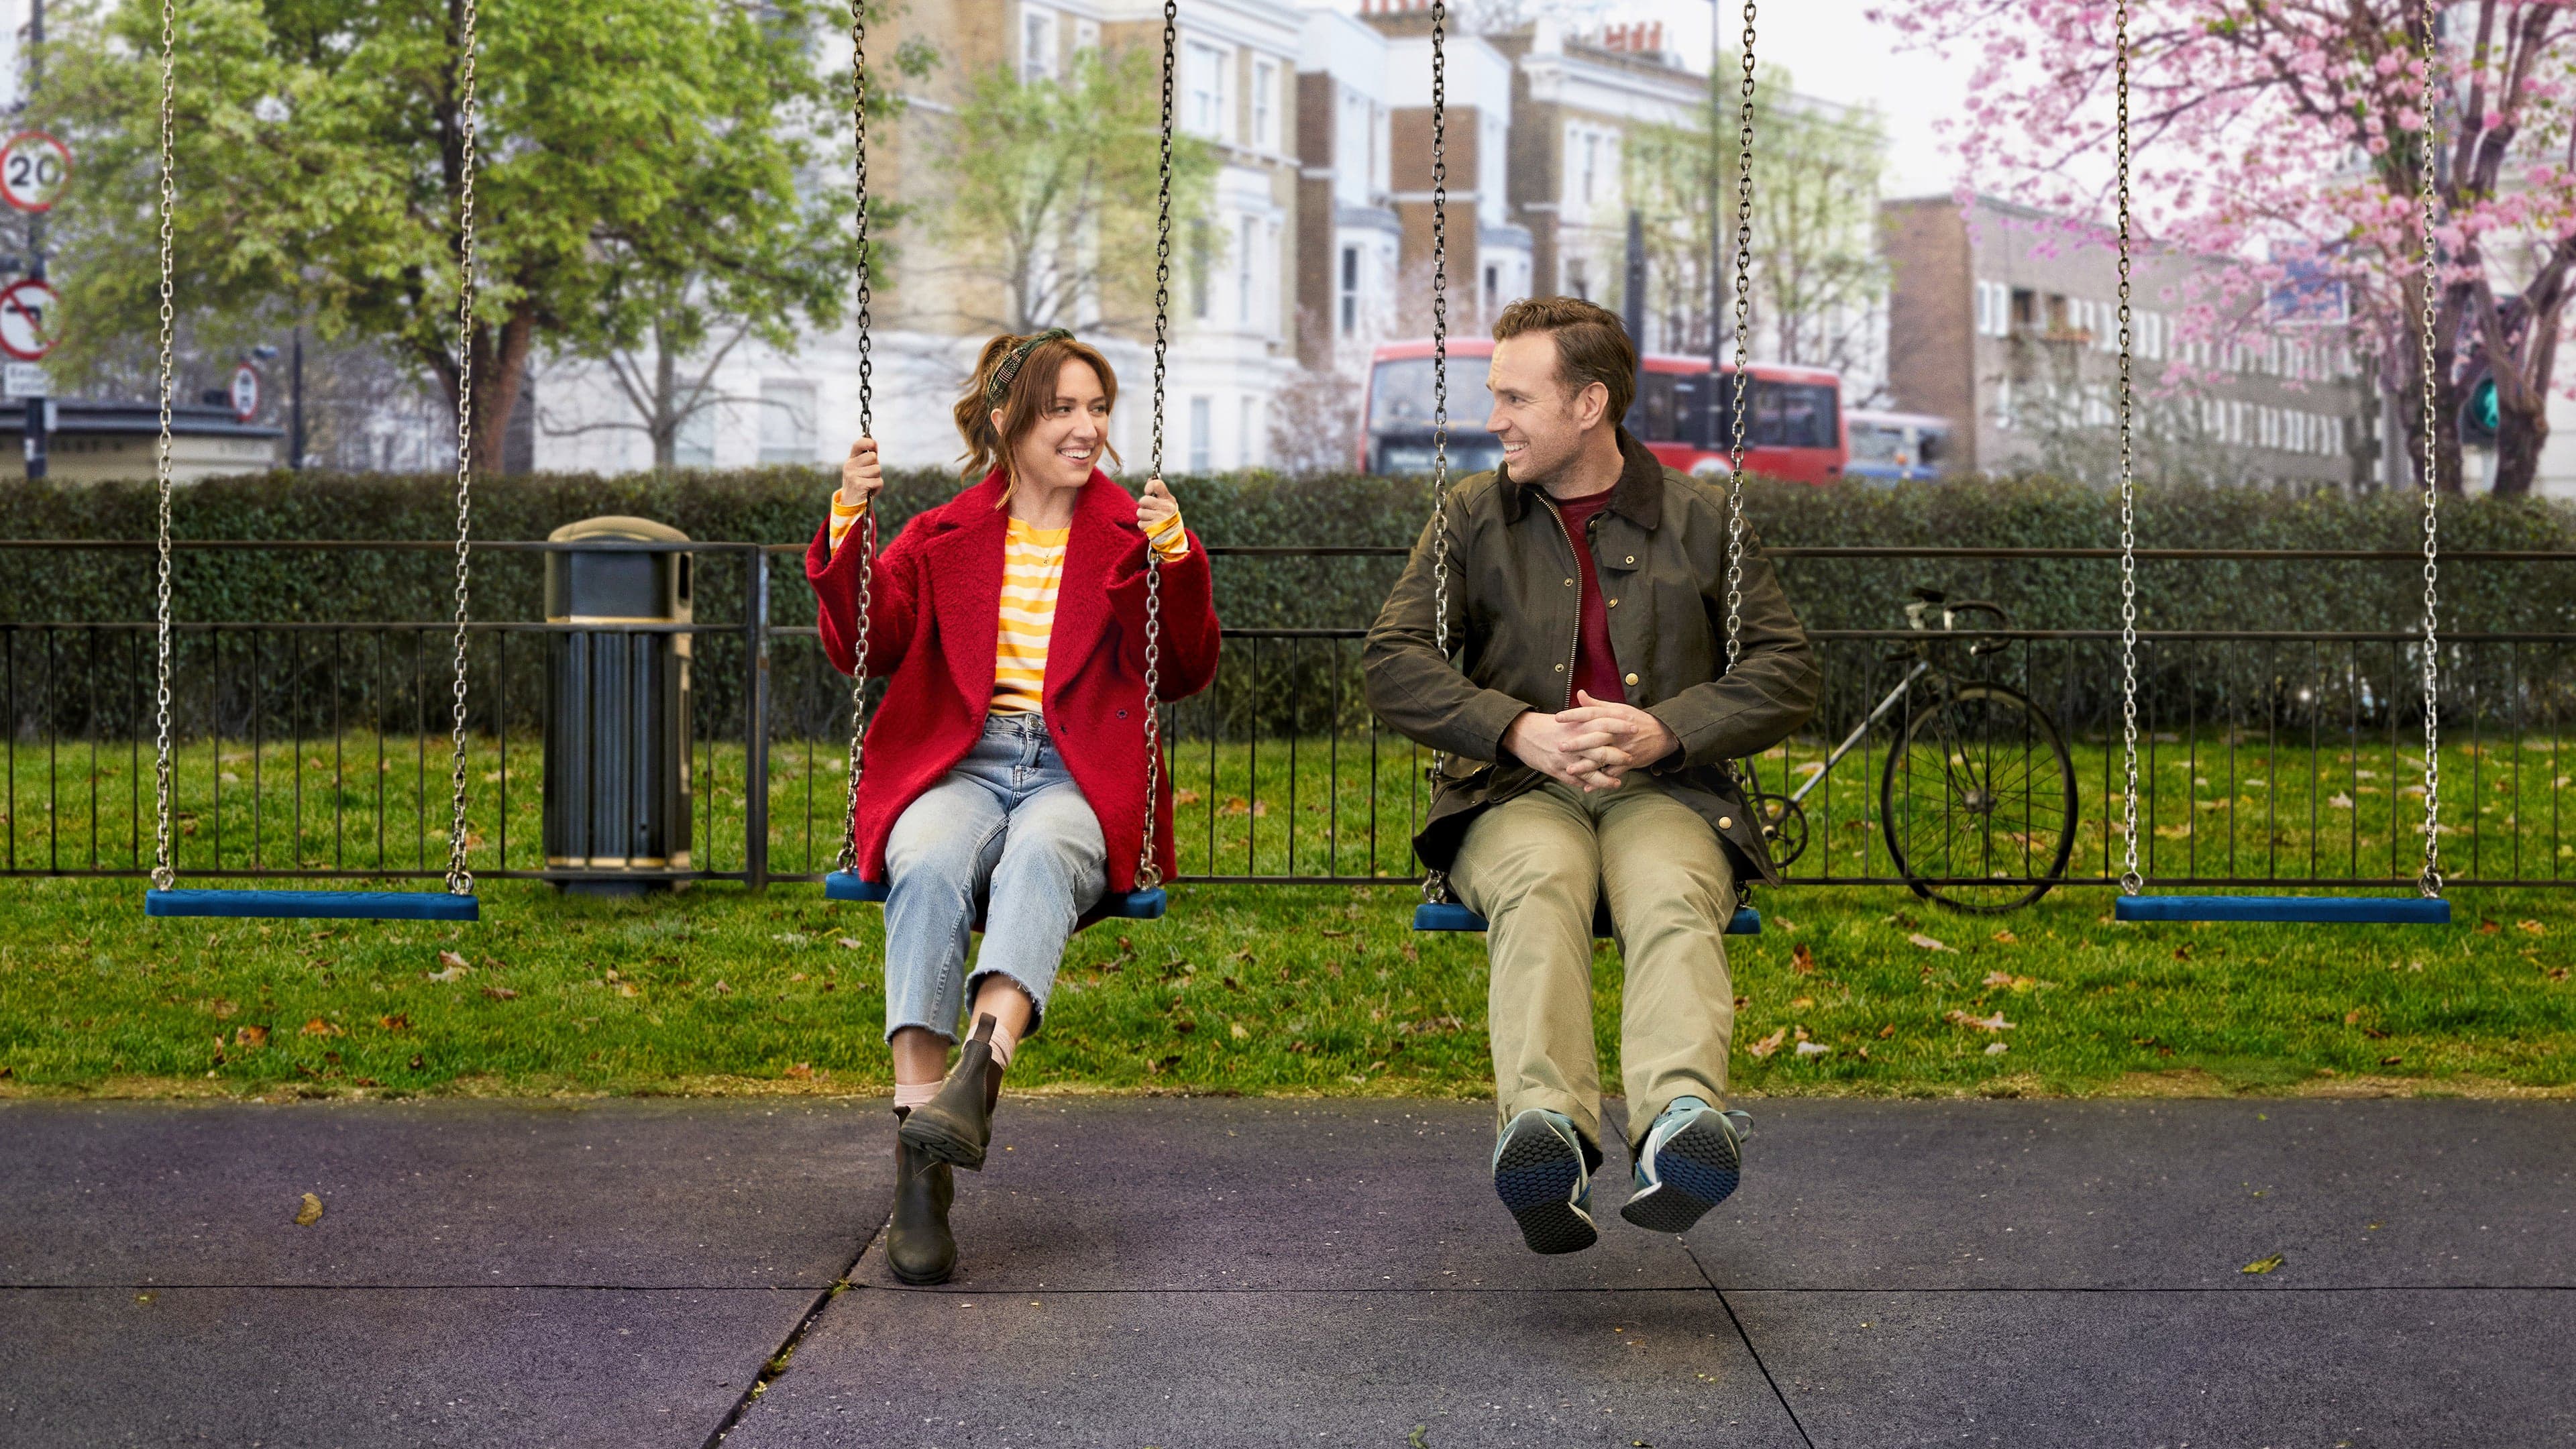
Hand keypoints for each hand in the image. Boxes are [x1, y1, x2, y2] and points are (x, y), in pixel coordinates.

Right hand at [837, 437, 881, 509]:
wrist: (851, 503)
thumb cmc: (860, 483)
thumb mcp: (861, 468)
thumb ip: (868, 457)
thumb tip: (874, 443)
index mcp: (851, 460)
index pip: (858, 444)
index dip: (868, 442)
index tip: (874, 445)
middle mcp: (849, 466)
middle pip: (873, 457)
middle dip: (876, 466)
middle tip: (869, 475)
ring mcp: (852, 475)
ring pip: (877, 469)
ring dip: (877, 478)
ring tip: (869, 483)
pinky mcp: (858, 484)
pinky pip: (878, 481)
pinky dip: (878, 487)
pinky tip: (870, 490)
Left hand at [1137, 476, 1178, 533]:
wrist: (1173, 535)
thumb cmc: (1167, 515)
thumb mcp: (1166, 502)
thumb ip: (1158, 491)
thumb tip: (1150, 479)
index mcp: (1169, 499)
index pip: (1156, 484)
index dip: (1149, 487)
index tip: (1149, 492)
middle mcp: (1166, 508)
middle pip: (1143, 500)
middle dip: (1144, 505)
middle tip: (1150, 509)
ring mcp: (1160, 519)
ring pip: (1140, 512)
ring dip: (1143, 516)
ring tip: (1151, 518)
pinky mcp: (1154, 529)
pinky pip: (1140, 524)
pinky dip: (1143, 525)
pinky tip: (1151, 525)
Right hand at [1505, 711, 1625, 792]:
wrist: (1519, 734)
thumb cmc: (1544, 726)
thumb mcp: (1565, 718)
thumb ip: (1584, 716)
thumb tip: (1603, 715)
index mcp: (1576, 725)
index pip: (1604, 723)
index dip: (1621, 725)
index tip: (1635, 727)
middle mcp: (1573, 742)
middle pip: (1601, 750)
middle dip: (1618, 756)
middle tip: (1631, 758)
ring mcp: (1565, 758)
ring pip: (1591, 771)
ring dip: (1606, 778)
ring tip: (1618, 782)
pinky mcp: (1557, 770)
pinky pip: (1576, 780)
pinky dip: (1588, 785)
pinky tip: (1597, 787)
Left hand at [1555, 691, 1678, 780]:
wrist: (1662, 734)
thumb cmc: (1636, 720)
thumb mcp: (1619, 709)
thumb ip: (1597, 704)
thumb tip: (1580, 694)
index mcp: (1615, 716)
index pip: (1592, 713)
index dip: (1575, 715)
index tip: (1558, 717)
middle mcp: (1618, 732)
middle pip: (1596, 736)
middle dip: (1578, 743)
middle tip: (1560, 746)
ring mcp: (1623, 748)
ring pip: (1603, 757)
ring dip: (1586, 765)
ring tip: (1569, 770)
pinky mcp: (1629, 762)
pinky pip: (1613, 773)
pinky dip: (1600, 781)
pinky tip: (1587, 787)